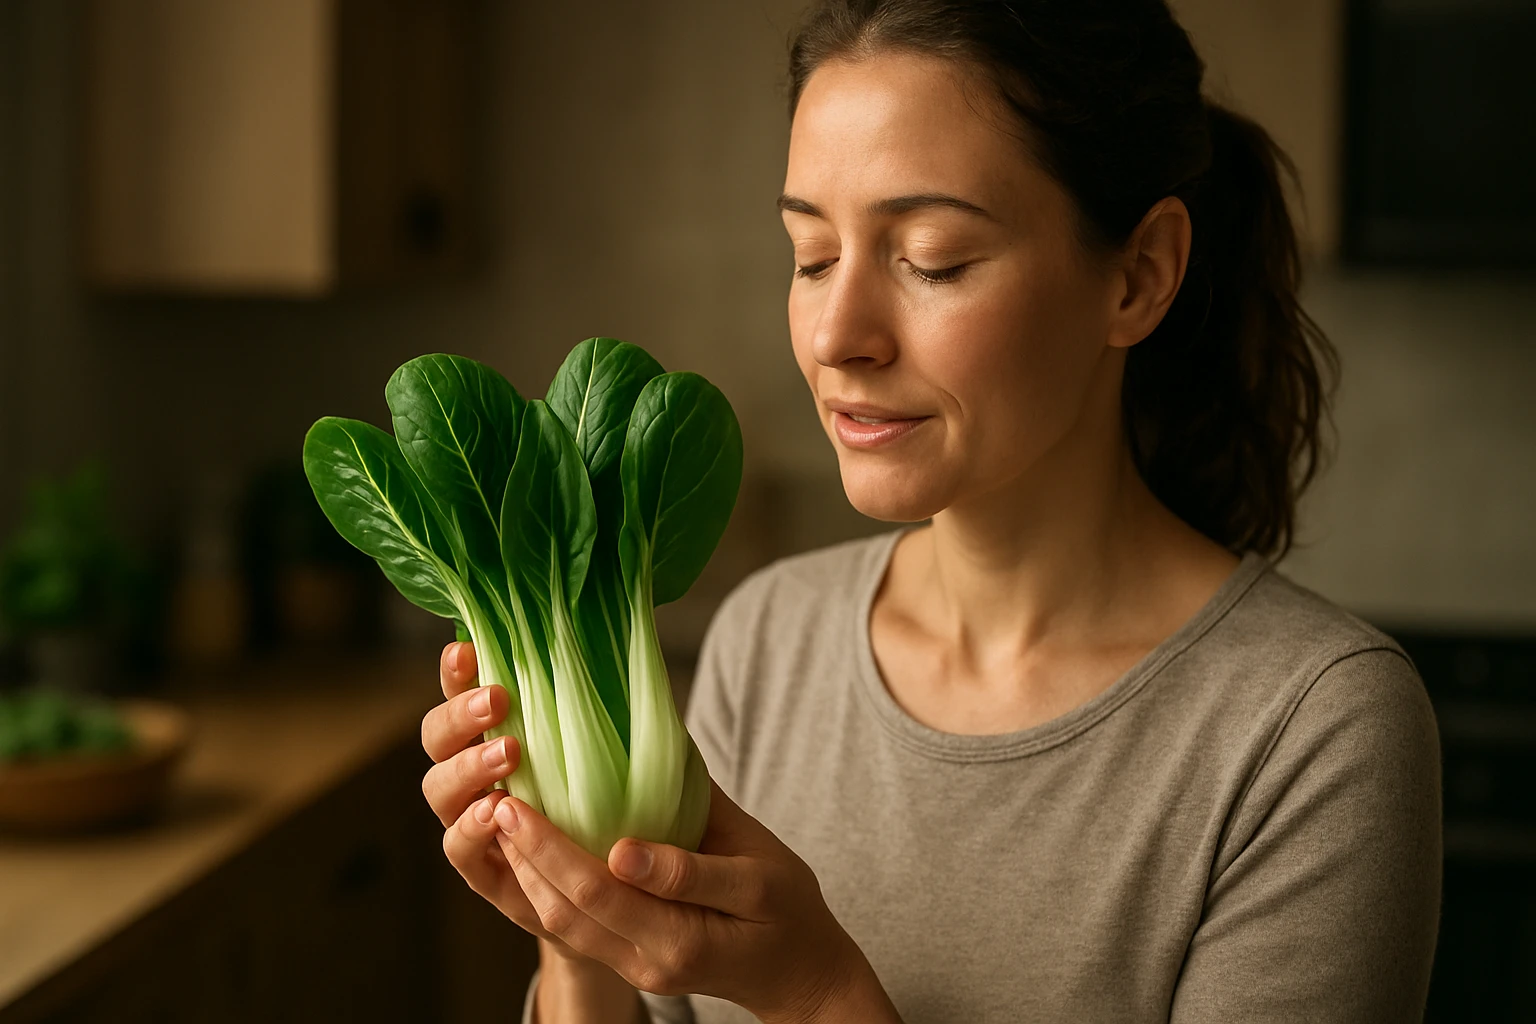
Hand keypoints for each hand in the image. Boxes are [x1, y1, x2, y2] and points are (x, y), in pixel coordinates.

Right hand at [420, 640, 585, 959]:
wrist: (611, 888)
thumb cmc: (608, 803)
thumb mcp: (608, 751)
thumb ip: (596, 712)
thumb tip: (616, 654)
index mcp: (492, 736)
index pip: (461, 695)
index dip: (456, 672)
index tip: (466, 650)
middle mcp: (471, 775)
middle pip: (436, 738)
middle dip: (460, 715)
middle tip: (496, 700)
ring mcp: (469, 822)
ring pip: (439, 789)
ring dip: (467, 767)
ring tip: (508, 754)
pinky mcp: (482, 870)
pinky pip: (458, 849)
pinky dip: (471, 829)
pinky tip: (495, 813)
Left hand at [495, 774, 880, 1022]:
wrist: (803, 974)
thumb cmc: (790, 912)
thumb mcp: (761, 876)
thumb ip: (694, 857)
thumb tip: (637, 810)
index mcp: (681, 939)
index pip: (597, 893)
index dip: (551, 848)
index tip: (519, 803)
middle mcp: (647, 963)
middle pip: (566, 912)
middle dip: (525, 856)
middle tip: (495, 802)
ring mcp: (635, 968)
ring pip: (562, 926)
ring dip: (526, 875)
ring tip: (501, 822)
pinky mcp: (630, 961)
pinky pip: (576, 929)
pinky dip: (545, 890)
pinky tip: (531, 852)